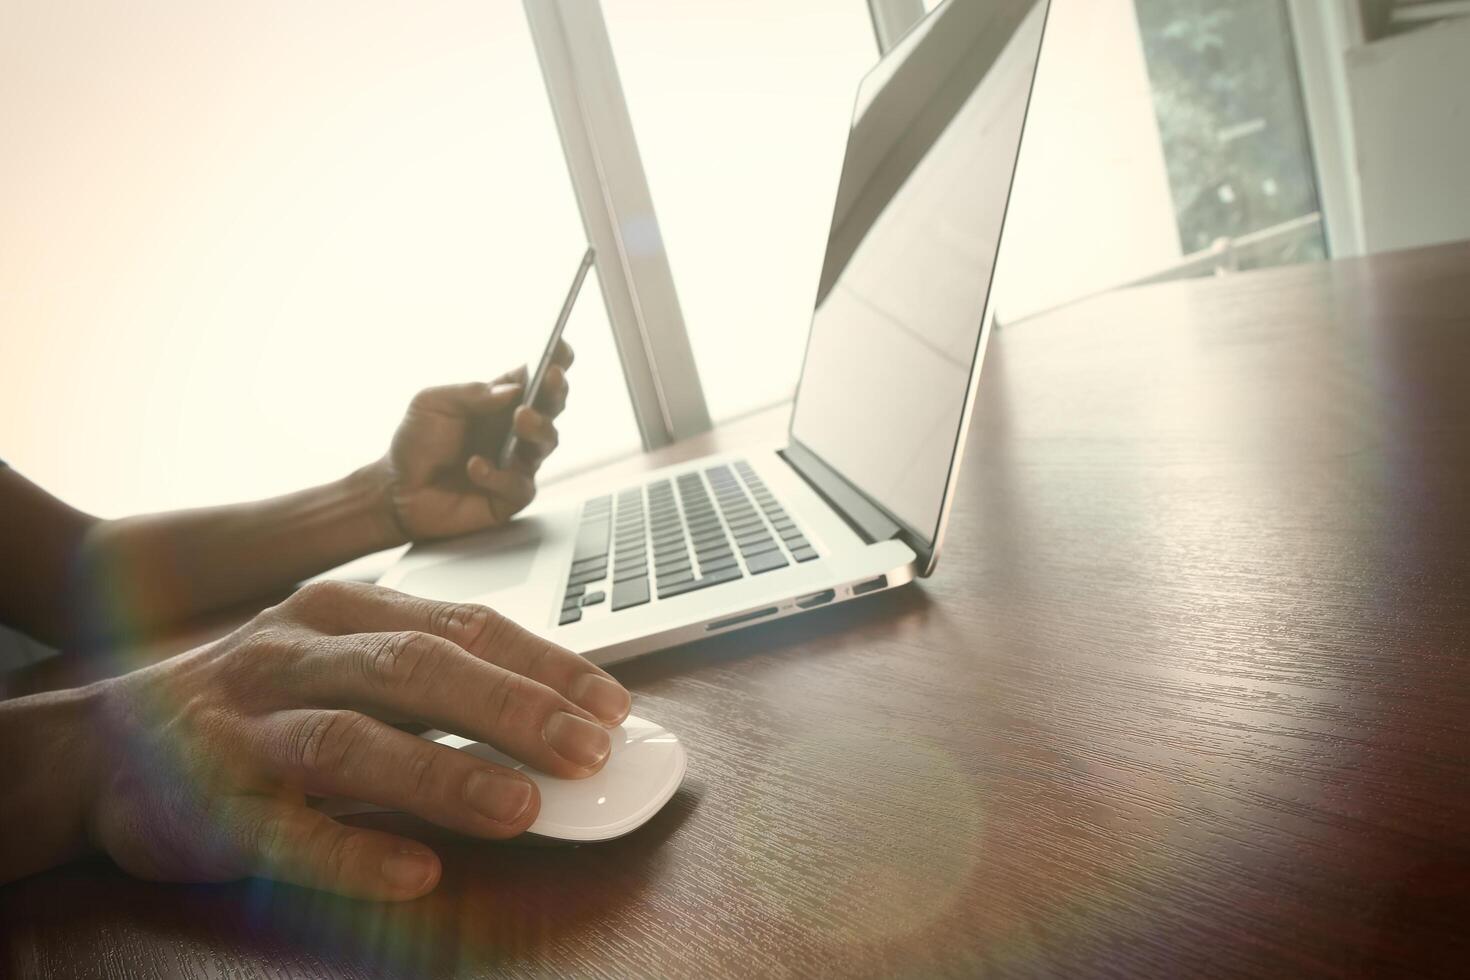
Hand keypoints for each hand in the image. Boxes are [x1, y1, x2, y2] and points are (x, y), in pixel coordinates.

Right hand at [85, 580, 630, 899]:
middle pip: (418, 669)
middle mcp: (295, 652)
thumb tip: (554, 718)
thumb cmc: (256, 698)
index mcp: (342, 608)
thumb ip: (431, 680)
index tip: (613, 703)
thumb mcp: (340, 660)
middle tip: (590, 751)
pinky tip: (418, 873)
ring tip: (523, 809)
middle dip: (514, 710)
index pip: (463, 624)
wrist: (101, 744)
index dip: (544, 663)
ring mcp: (248, 725)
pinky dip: (357, 853)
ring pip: (354, 740)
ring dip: (446, 776)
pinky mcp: (208, 802)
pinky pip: (288, 830)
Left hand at [378, 342, 573, 540]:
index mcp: (499, 402)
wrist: (397, 491)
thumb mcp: (431, 404)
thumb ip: (471, 393)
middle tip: (551, 379)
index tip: (561, 346)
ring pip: (548, 442)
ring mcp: (517, 462)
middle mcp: (514, 429)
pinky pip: (519, 484)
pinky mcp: (510, 495)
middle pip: (552, 406)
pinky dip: (498, 475)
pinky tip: (475, 466)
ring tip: (521, 419)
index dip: (554, 360)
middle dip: (556, 390)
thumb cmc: (416, 444)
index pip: (533, 377)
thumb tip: (513, 390)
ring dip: (539, 427)